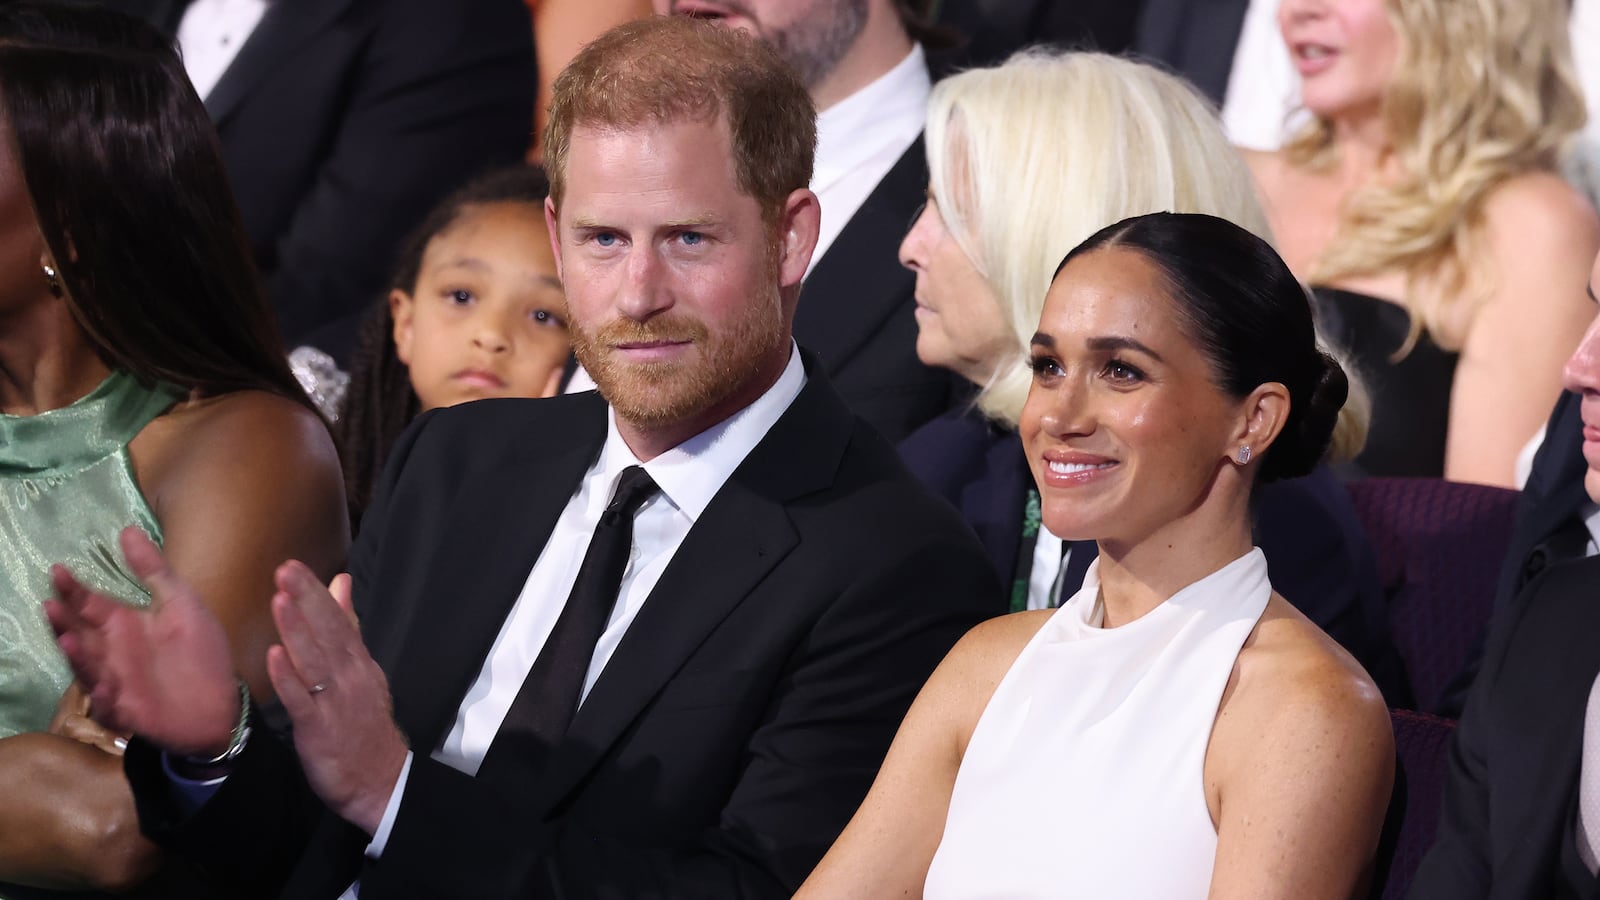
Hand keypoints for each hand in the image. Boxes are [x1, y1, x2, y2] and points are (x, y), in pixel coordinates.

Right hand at [44, 528, 240, 756]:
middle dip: (63, 621)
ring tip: (67, 639)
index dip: (73, 588)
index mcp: (124, 624)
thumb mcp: (182, 603)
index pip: (90, 603)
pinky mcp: (126, 710)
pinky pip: (108, 705)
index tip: (58, 569)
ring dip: (77, 656)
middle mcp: (112, 651)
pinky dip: (103, 697)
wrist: (219, 703)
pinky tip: (103, 686)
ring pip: (87, 668)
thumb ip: (154, 570)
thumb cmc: (199, 651)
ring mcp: (115, 681)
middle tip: (51, 605)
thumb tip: (127, 529)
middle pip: (79, 634)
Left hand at [267, 565, 406, 835]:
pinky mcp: (319, 729)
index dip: (316, 593)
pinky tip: (274, 657)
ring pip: (315, 661)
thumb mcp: (362, 670)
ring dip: (297, 631)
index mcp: (358, 663)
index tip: (294, 566)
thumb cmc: (364, 724)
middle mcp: (349, 677)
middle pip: (328, 633)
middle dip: (306, 601)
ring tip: (280, 601)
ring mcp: (335, 702)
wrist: (379, 780)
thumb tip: (341, 584)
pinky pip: (302, 701)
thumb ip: (349, 626)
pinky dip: (289, 679)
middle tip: (285, 570)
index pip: (338, 620)